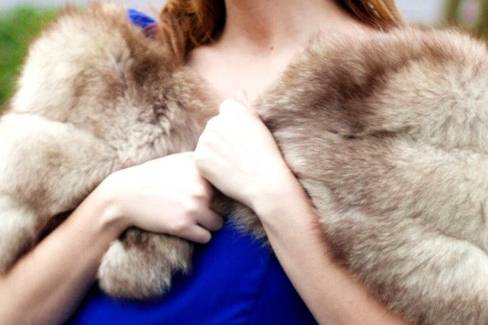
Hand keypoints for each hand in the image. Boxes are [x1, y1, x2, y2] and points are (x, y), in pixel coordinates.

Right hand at [98, 153, 222, 243]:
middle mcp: (201, 188)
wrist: (126, 194)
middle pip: (225, 206)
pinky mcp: (183, 226)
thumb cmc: (154, 176)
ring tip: (195, 219)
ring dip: (209, 224)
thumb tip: (226, 168)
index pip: (227, 186)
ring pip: (218, 224)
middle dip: (215, 209)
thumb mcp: (179, 160)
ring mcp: (193, 207)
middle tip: (201, 209)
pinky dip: (199, 235)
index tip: (215, 195)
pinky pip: (205, 237)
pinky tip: (188, 228)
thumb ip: (202, 163)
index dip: (222, 192)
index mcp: (201, 170)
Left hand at [195, 100, 295, 210]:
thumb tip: (225, 115)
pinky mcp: (199, 158)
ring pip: (207, 143)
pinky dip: (211, 167)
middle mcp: (216, 120)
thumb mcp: (258, 127)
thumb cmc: (267, 156)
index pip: (226, 110)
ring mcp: (205, 139)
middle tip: (240, 154)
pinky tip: (226, 173)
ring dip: (216, 152)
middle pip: (214, 127)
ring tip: (235, 164)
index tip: (244, 137)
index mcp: (232, 108)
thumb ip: (240, 117)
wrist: (265, 182)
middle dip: (222, 138)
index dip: (235, 124)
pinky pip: (202, 159)